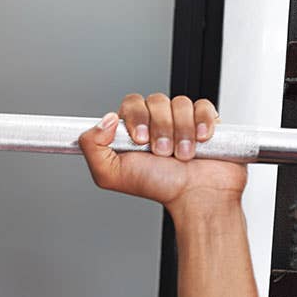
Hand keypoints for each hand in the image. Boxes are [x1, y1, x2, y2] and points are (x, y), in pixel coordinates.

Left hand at [78, 93, 246, 210]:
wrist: (195, 196)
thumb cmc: (157, 186)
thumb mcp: (110, 174)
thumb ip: (92, 146)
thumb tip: (104, 119)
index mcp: (132, 129)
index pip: (131, 103)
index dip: (137, 118)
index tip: (140, 140)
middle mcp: (155, 121)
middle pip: (156, 100)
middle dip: (160, 128)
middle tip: (162, 152)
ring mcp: (180, 119)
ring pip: (179, 104)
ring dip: (182, 132)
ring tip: (181, 154)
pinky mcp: (204, 119)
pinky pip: (202, 106)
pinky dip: (202, 123)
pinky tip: (200, 140)